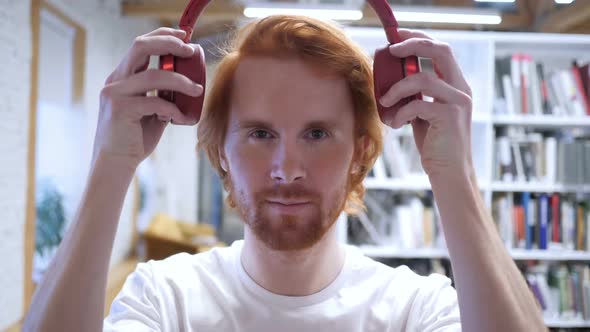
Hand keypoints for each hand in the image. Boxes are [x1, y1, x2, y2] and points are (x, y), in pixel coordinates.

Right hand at [92, 27, 203, 169]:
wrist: (115, 162)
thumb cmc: (135, 137)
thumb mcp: (152, 110)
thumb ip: (164, 95)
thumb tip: (190, 84)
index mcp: (122, 77)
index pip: (141, 45)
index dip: (162, 35)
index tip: (184, 36)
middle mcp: (116, 80)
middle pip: (141, 47)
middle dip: (169, 44)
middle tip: (191, 50)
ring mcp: (115, 93)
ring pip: (152, 76)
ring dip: (180, 81)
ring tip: (197, 89)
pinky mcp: (120, 109)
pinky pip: (155, 102)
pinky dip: (173, 109)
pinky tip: (182, 118)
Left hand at [378, 29, 473, 178]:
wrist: (449, 172)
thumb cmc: (434, 144)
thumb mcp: (422, 114)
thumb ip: (415, 96)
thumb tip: (390, 81)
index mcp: (455, 85)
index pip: (441, 50)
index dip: (419, 38)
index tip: (396, 37)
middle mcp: (461, 89)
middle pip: (440, 50)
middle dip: (413, 45)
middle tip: (390, 50)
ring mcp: (458, 101)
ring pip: (423, 79)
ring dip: (397, 88)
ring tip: (385, 102)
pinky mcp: (450, 116)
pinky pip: (418, 105)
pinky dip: (400, 112)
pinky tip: (395, 124)